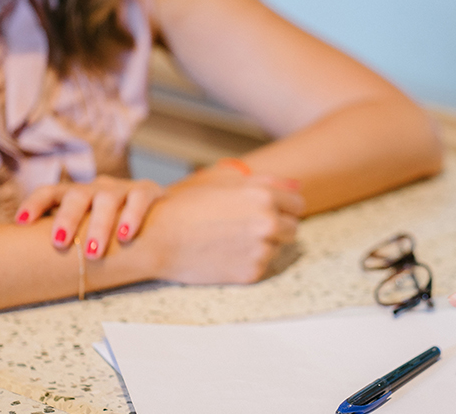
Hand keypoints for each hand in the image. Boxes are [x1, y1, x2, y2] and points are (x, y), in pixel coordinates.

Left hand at [16, 176, 165, 258]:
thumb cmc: (108, 229)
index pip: (50, 192)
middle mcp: (95, 188)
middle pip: (77, 195)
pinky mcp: (147, 191)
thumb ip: (65, 239)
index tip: (21, 223)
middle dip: (67, 218)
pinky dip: (132, 216)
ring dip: (99, 225)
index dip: (34, 204)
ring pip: (107, 199)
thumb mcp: (85, 228)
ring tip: (93, 252)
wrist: (157, 215)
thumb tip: (25, 267)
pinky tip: (126, 236)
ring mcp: (121, 189)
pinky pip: (139, 199)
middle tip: (60, 243)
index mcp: (75, 196)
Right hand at [140, 173, 304, 283]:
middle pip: (293, 228)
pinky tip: (225, 253)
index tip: (269, 210)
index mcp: (264, 196)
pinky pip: (262, 265)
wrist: (157, 238)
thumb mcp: (226, 182)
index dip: (283, 207)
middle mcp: (268, 223)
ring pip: (278, 248)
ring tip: (231, 239)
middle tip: (246, 227)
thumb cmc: (188, 205)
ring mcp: (261, 249)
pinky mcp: (252, 272)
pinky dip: (249, 261)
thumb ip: (267, 182)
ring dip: (263, 244)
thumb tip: (298, 186)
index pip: (297, 204)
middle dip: (277, 227)